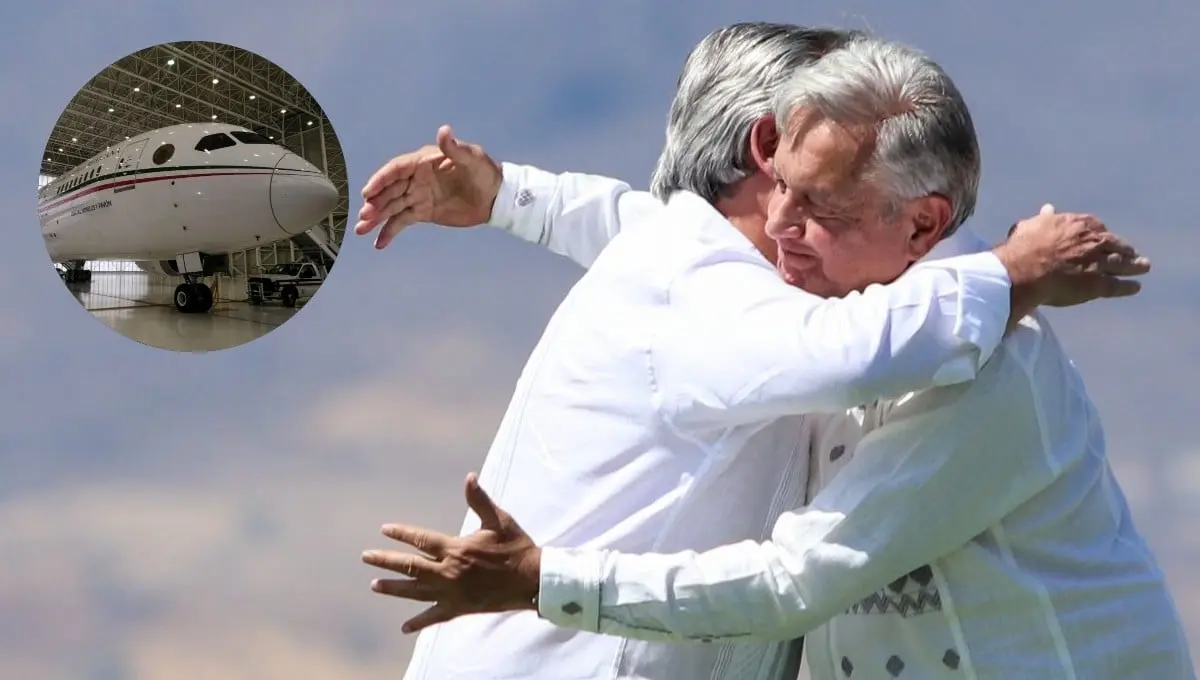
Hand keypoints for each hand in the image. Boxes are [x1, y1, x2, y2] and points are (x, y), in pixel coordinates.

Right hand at [354, 125, 502, 248]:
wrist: (496, 198)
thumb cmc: (486, 172)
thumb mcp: (472, 158)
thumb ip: (455, 148)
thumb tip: (444, 131)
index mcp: (424, 161)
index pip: (396, 169)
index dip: (381, 180)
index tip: (368, 192)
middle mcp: (416, 178)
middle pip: (390, 190)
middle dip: (375, 202)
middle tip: (363, 216)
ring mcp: (418, 196)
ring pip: (392, 207)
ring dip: (376, 217)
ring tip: (361, 230)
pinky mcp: (423, 212)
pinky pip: (402, 221)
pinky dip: (390, 231)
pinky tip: (379, 243)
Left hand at [362, 473, 541, 633]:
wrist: (533, 581)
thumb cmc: (517, 547)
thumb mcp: (499, 520)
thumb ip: (479, 500)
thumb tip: (469, 477)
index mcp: (456, 549)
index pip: (421, 540)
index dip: (401, 534)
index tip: (385, 530)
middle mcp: (450, 572)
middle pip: (410, 566)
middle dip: (386, 561)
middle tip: (366, 557)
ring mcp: (453, 592)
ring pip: (416, 591)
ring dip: (394, 588)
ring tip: (375, 585)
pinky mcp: (461, 608)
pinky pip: (435, 616)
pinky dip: (419, 622)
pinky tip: (404, 628)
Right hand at [996, 203, 1150, 308]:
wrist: (1023, 271)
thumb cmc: (1022, 248)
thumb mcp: (1031, 226)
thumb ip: (1044, 219)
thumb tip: (1048, 209)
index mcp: (1077, 225)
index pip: (1096, 226)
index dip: (1101, 233)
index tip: (1104, 237)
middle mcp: (1092, 241)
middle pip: (1114, 243)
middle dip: (1124, 248)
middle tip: (1132, 253)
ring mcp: (1098, 263)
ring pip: (1121, 263)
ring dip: (1134, 265)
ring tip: (1143, 267)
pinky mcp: (1097, 284)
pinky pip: (1117, 285)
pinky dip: (1128, 286)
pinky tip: (1135, 287)